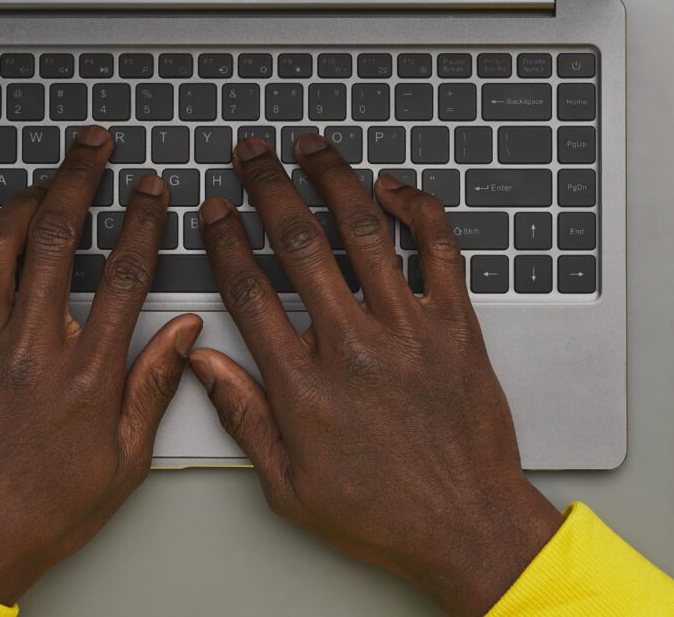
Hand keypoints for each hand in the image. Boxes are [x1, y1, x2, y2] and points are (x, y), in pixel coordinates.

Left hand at [0, 125, 200, 604]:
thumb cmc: (43, 508)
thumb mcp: (124, 459)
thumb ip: (155, 385)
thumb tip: (185, 333)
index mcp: (84, 375)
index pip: (124, 273)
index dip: (142, 220)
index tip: (152, 191)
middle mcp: (30, 348)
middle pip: (56, 236)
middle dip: (79, 177)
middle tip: (93, 146)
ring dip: (25, 199)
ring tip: (47, 179)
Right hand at [191, 134, 563, 616]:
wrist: (468, 527)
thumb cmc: (383, 513)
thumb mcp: (289, 485)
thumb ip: (243, 417)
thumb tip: (205, 362)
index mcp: (303, 384)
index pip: (249, 288)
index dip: (224, 238)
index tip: (214, 210)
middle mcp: (352, 344)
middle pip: (298, 242)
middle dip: (267, 185)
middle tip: (251, 153)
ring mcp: (408, 329)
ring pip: (363, 230)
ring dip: (332, 177)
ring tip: (311, 147)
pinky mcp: (455, 325)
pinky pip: (438, 248)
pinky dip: (417, 208)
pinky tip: (393, 186)